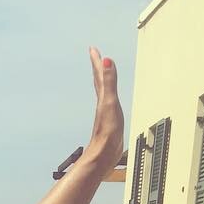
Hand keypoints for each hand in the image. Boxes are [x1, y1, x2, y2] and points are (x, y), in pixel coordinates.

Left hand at [85, 46, 124, 172]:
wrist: (104, 155)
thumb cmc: (107, 132)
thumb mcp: (109, 103)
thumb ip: (109, 82)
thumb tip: (106, 61)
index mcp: (102, 98)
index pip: (99, 75)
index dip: (97, 61)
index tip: (93, 49)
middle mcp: (102, 104)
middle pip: (99, 82)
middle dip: (98, 68)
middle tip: (96, 57)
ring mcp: (105, 113)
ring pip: (103, 93)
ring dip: (102, 82)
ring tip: (103, 76)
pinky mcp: (110, 122)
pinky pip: (109, 105)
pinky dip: (109, 98)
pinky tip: (110, 102)